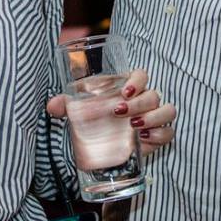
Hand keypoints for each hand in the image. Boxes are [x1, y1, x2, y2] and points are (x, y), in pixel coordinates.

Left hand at [47, 67, 176, 148]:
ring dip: (153, 117)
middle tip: (119, 112)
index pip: (142, 75)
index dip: (137, 80)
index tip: (124, 91)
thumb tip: (52, 106)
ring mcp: (154, 118)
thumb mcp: (81, 111)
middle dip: (139, 103)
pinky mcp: (157, 136)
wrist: (105, 145)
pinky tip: (144, 139)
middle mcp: (145, 100)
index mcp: (130, 88)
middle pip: (153, 94)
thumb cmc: (96, 119)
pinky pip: (168, 132)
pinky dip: (159, 135)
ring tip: (134, 126)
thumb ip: (67, 106)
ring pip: (167, 110)